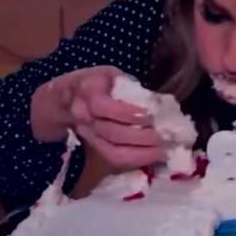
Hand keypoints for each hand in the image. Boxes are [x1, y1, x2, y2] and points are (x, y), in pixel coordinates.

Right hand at [32, 66, 165, 170]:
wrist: (69, 97)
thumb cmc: (100, 83)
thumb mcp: (114, 76)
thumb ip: (131, 88)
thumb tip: (159, 104)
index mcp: (88, 90)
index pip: (103, 106)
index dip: (128, 113)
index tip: (151, 115)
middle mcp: (83, 115)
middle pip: (111, 132)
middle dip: (141, 137)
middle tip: (166, 137)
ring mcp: (87, 134)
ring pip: (112, 151)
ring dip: (142, 152)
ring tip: (163, 150)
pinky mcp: (93, 147)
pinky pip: (113, 158)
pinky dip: (135, 159)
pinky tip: (153, 156)